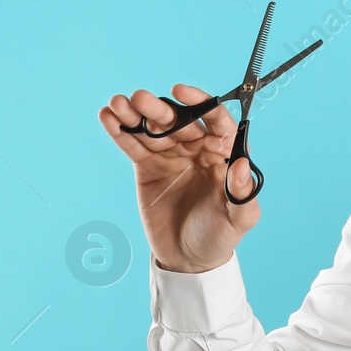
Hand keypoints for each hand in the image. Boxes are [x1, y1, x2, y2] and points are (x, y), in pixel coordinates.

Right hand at [97, 84, 259, 272]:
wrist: (188, 258)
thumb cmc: (220, 236)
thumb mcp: (238, 219)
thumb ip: (243, 193)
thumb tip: (242, 164)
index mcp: (224, 154)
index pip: (216, 121)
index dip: (201, 103)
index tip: (181, 91)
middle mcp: (198, 149)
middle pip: (179, 122)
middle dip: (159, 110)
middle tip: (140, 99)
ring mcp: (172, 156)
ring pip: (153, 129)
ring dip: (134, 114)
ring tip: (118, 103)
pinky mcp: (148, 167)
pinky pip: (134, 145)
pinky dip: (120, 131)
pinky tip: (107, 116)